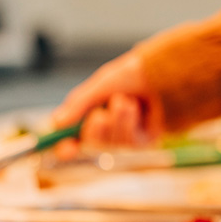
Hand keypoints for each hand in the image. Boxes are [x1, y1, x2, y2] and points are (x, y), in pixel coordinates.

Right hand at [49, 51, 165, 152]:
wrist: (163, 72)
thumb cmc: (133, 75)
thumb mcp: (100, 85)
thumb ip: (79, 104)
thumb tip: (57, 122)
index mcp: (92, 112)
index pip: (73, 136)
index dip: (65, 147)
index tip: (63, 149)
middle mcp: (107, 126)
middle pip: (90, 144)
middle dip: (94, 131)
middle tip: (100, 116)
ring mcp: (125, 136)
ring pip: (110, 143)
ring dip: (116, 120)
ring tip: (126, 101)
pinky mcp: (142, 142)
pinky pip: (128, 143)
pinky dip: (128, 124)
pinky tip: (135, 109)